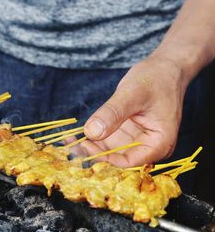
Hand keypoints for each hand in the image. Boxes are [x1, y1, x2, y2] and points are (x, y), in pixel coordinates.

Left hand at [72, 55, 187, 166]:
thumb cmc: (155, 79)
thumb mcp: (131, 94)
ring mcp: (135, 142)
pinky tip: (73, 136)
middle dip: (93, 155)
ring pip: (108, 153)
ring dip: (88, 149)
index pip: (129, 162)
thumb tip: (91, 133)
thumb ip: (112, 114)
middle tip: (69, 148)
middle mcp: (148, 148)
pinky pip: (106, 142)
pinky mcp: (125, 136)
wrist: (164, 68)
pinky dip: (91, 140)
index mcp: (159, 143)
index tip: (83, 149)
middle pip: (117, 160)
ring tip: (67, 142)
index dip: (105, 159)